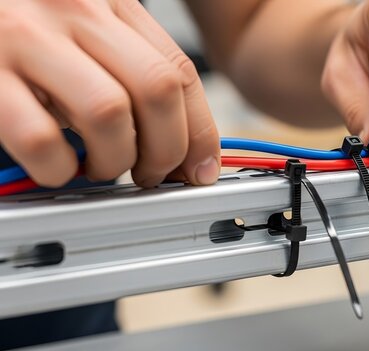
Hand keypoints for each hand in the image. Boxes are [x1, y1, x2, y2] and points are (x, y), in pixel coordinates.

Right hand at [0, 0, 218, 187]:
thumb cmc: (22, 21)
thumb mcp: (85, 27)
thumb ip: (130, 67)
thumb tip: (181, 144)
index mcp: (108, 2)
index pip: (180, 70)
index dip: (201, 131)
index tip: (202, 167)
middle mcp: (73, 11)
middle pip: (156, 89)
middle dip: (166, 149)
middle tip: (150, 172)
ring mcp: (25, 37)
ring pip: (108, 112)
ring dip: (115, 160)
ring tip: (100, 167)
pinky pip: (41, 138)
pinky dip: (59, 168)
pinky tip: (56, 166)